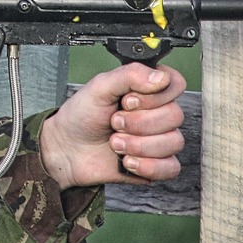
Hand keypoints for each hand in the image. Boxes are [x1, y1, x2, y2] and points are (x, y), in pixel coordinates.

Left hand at [39, 62, 185, 189]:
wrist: (66, 150)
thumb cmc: (81, 116)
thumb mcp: (99, 87)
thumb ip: (129, 75)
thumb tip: (160, 76)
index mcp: (147, 89)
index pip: (175, 84)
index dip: (154, 96)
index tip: (128, 101)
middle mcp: (157, 112)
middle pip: (175, 115)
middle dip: (138, 123)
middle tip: (114, 122)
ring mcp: (159, 139)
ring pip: (174, 142)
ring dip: (138, 145)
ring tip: (114, 142)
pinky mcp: (156, 164)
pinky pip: (171, 167)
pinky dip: (148, 166)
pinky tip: (127, 161)